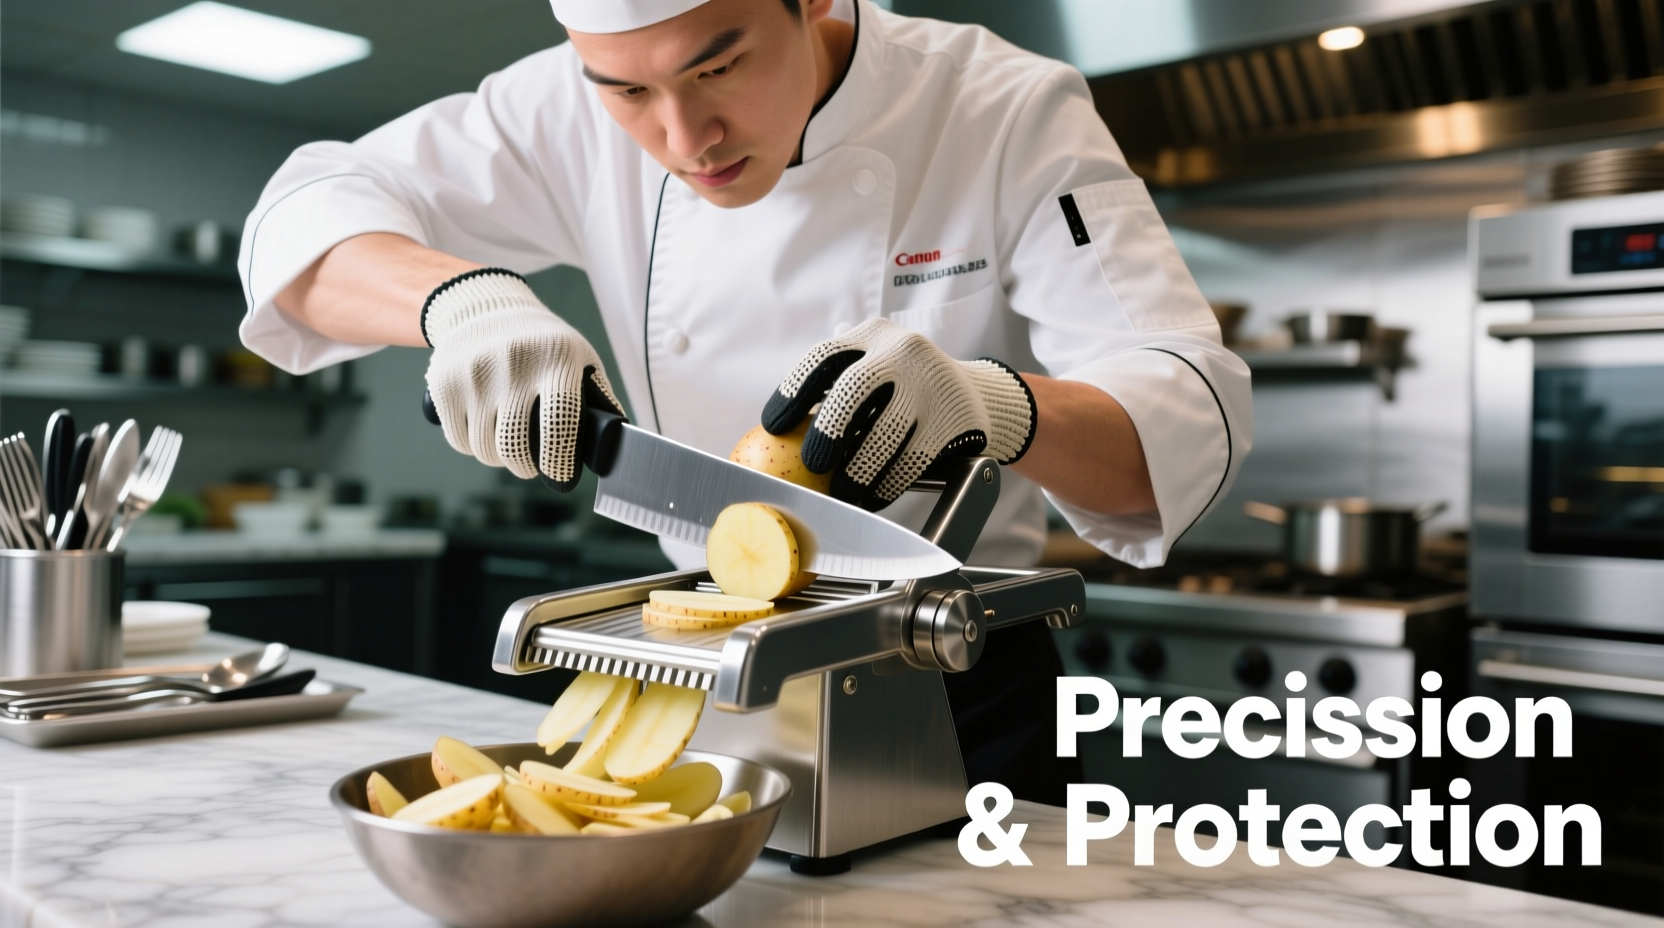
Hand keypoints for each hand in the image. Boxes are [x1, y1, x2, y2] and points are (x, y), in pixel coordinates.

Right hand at [423, 270, 622, 488]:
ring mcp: (475, 373)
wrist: (486, 306)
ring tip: (508, 447)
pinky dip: (473, 447)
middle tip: (531, 466)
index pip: (559, 424)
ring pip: (484, 449)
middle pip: (514, 446)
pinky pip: (459, 440)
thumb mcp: (580, 358)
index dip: (559, 462)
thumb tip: (611, 448)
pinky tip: (484, 434)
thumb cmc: (544, 344)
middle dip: (524, 468)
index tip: (560, 478)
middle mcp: (514, 363)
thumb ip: (598, 400)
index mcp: (558, 358)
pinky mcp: (444, 382)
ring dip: (499, 460)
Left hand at [761, 318, 1035, 509]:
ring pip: (885, 433)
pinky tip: (873, 498)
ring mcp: (931, 382)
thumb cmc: (903, 390)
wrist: (976, 394)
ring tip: (843, 494)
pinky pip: (913, 459)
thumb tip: (770, 436)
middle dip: (828, 431)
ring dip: (858, 472)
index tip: (772, 426)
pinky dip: (888, 484)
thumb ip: (833, 389)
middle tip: (812, 464)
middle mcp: (902, 350)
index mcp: (871, 335)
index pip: (823, 357)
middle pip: (853, 390)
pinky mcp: (953, 417)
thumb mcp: (873, 369)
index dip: (792, 391)